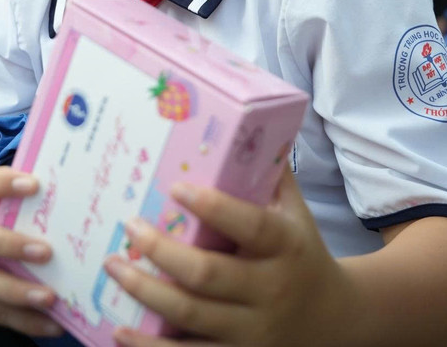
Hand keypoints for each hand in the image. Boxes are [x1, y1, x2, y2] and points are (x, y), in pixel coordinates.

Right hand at [0, 167, 62, 339]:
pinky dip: (24, 321)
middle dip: (9, 245)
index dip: (5, 184)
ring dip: (17, 292)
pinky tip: (51, 323)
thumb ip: (35, 197)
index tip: (34, 184)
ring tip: (49, 297)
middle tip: (46, 252)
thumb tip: (83, 187)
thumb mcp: (6, 202)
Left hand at [105, 169, 349, 346]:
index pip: (249, 225)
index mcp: (285, 246)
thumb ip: (271, 174)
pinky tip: (118, 332)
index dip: (213, 207)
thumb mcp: (296, 213)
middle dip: (161, 251)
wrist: (334, 321)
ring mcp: (252, 330)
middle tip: (129, 227)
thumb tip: (247, 121)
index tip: (175, 187)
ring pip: (191, 315)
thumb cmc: (301, 254)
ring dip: (145, 292)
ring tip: (112, 266)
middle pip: (208, 274)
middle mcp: (270, 290)